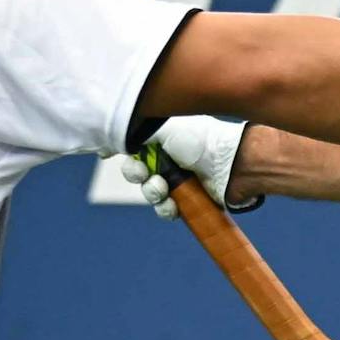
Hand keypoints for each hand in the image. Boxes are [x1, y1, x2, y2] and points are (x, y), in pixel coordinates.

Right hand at [121, 115, 246, 218]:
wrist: (230, 164)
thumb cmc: (200, 140)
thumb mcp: (163, 129)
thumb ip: (137, 134)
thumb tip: (109, 140)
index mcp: (161, 139)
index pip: (132, 149)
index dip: (123, 155)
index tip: (110, 155)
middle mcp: (168, 159)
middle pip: (136, 174)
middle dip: (137, 175)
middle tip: (146, 173)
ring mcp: (178, 181)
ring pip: (149, 193)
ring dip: (152, 192)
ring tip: (163, 188)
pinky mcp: (188, 201)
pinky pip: (165, 210)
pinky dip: (166, 208)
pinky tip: (173, 203)